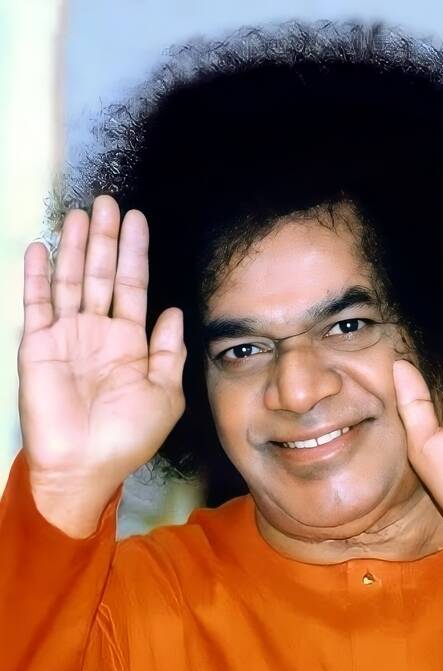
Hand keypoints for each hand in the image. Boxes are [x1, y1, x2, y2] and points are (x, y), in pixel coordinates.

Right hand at [18, 195, 186, 498]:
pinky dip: (38, 275)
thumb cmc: (128, 436)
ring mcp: (66, 336)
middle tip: (108, 201)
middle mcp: (97, 333)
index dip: (134, 253)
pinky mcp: (38, 344)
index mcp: (130, 343)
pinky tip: (43, 246)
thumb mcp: (165, 393)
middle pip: (101, 274)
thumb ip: (170, 351)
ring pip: (71, 280)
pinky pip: (37, 302)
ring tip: (81, 212)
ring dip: (75, 246)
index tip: (137, 219)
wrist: (85, 465)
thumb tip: (173, 310)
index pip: (132, 287)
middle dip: (105, 239)